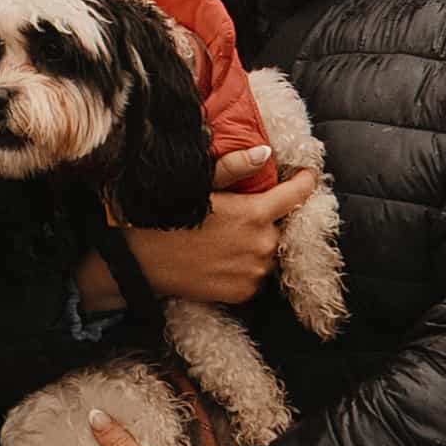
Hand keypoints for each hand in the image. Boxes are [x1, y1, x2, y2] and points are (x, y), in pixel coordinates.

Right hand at [123, 166, 324, 310]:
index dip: (304, 182)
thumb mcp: (198, 185)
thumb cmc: (165, 217)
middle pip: (280, 227)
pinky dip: (244, 266)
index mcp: (255, 214)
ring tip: (224, 239)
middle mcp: (262, 245)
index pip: (297, 195)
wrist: (139, 262)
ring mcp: (254, 272)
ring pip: (267, 252)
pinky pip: (254, 275)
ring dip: (255, 244)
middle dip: (266, 219)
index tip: (306, 176)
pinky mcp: (243, 293)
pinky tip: (220, 258)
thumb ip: (235, 168)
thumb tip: (264, 153)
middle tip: (237, 215)